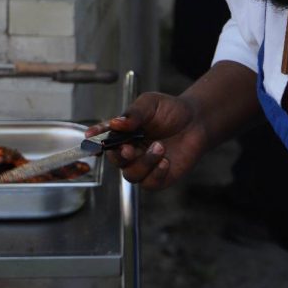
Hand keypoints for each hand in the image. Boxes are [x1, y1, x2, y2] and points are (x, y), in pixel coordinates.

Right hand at [85, 92, 207, 189]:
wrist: (197, 121)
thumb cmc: (172, 111)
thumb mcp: (151, 103)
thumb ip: (134, 113)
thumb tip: (116, 123)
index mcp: (123, 133)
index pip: (104, 138)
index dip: (95, 139)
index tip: (90, 138)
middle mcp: (130, 150)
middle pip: (114, 160)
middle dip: (119, 156)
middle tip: (129, 148)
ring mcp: (143, 165)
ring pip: (131, 174)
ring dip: (144, 162)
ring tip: (160, 147)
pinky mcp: (158, 177)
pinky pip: (149, 183)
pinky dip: (156, 173)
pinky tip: (165, 161)